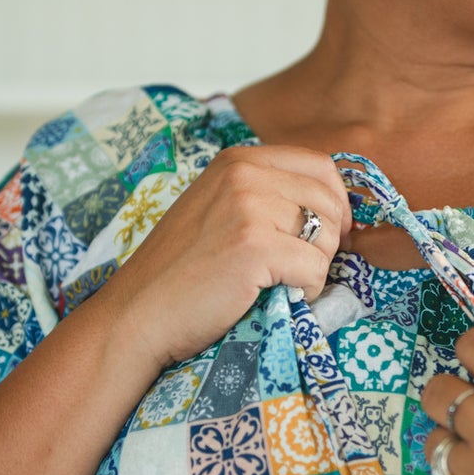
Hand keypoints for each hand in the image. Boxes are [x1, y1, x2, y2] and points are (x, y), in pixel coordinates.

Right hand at [89, 145, 352, 370]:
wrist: (137, 314)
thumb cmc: (180, 272)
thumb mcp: (219, 209)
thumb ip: (265, 195)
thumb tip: (335, 207)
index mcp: (237, 161)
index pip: (320, 166)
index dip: (336, 203)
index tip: (325, 235)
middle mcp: (244, 174)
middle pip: (330, 200)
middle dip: (330, 240)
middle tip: (303, 268)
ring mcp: (248, 208)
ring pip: (327, 237)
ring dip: (315, 269)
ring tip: (279, 283)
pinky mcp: (254, 247)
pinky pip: (315, 269)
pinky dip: (307, 291)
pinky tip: (275, 297)